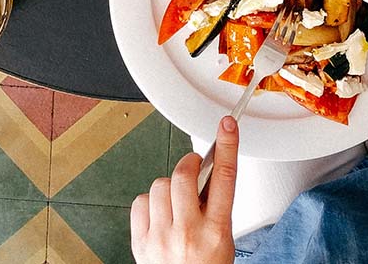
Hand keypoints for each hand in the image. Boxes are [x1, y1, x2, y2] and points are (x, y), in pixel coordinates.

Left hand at [131, 117, 237, 263]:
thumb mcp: (223, 241)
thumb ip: (216, 207)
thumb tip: (208, 172)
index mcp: (216, 232)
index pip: (225, 179)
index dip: (226, 146)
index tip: (227, 125)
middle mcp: (188, 232)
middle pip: (183, 175)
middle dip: (188, 164)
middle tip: (193, 167)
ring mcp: (161, 237)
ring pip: (159, 184)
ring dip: (169, 186)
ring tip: (176, 202)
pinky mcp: (140, 241)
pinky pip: (141, 201)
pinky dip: (150, 202)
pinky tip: (159, 214)